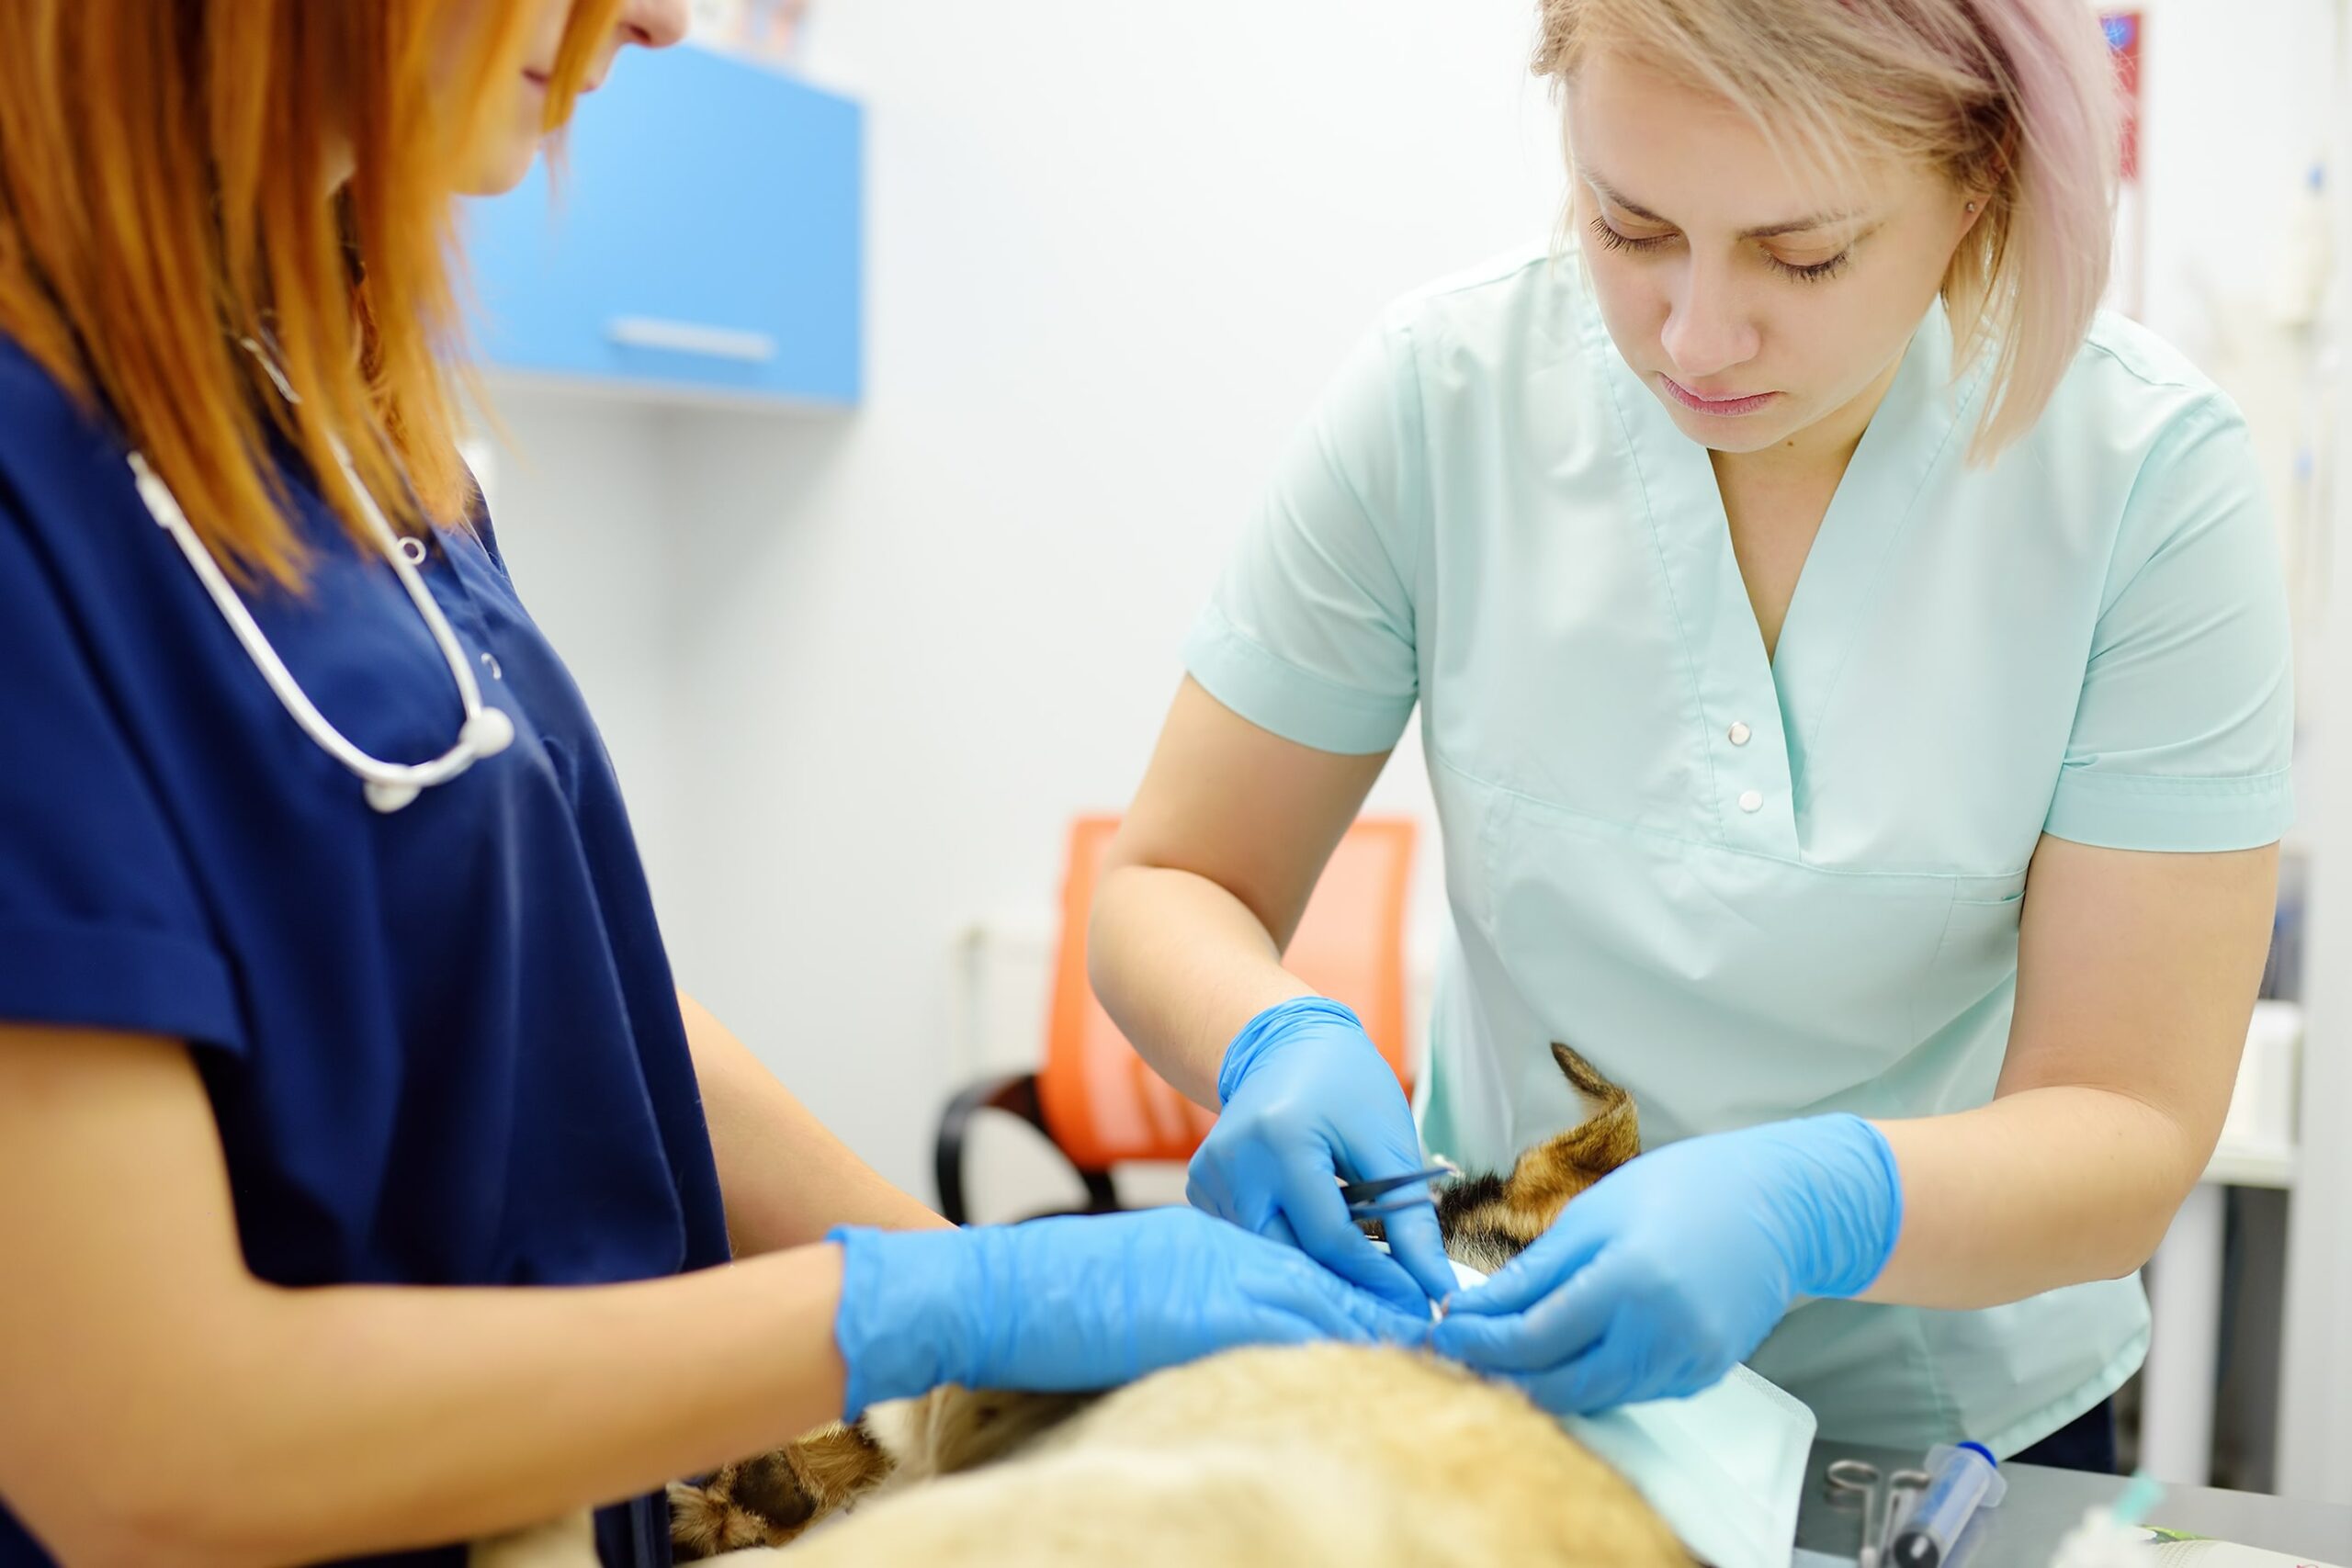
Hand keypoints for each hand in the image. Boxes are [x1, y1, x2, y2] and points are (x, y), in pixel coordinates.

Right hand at [829, 1205, 1429, 1414]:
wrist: (1009, 1288)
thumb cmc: (1067, 1295)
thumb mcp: (1151, 1279)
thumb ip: (1206, 1295)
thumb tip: (1248, 1332)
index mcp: (1221, 1235)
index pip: (1315, 1259)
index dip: (1374, 1286)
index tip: (1423, 1310)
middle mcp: (1235, 1246)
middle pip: (1337, 1275)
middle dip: (1398, 1304)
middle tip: (1462, 1331)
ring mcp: (1225, 1274)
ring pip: (1329, 1298)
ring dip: (1387, 1324)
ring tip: (1449, 1348)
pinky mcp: (1215, 1309)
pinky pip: (1297, 1326)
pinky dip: (1347, 1341)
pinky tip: (1388, 1357)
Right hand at [1183, 997, 1456, 1314]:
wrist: (1286, 1043)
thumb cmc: (1346, 1085)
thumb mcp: (1387, 1144)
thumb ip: (1410, 1222)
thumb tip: (1437, 1290)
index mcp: (1280, 1141)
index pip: (1329, 1237)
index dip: (1374, 1277)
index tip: (1414, 1304)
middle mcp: (1231, 1163)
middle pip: (1290, 1255)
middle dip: (1342, 1283)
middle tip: (1390, 1303)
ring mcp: (1207, 1178)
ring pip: (1268, 1254)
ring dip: (1314, 1268)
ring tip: (1360, 1276)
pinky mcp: (1200, 1188)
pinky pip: (1249, 1238)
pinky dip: (1286, 1246)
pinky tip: (1314, 1240)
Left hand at [1430, 1114, 1901, 1413]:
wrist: (1777, 1204)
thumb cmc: (1684, 1191)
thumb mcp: (1594, 1217)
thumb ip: (1533, 1274)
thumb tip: (1474, 1311)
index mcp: (1629, 1283)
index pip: (1534, 1339)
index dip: (1480, 1343)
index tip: (1443, 1333)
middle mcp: (1662, 1335)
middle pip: (1560, 1385)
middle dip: (1502, 1374)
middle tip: (1460, 1353)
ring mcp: (1687, 1363)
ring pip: (1593, 1396)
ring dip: (1542, 1381)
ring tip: (1500, 1352)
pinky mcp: (1701, 1376)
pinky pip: (1628, 1391)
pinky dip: (1587, 1379)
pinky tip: (1561, 1355)